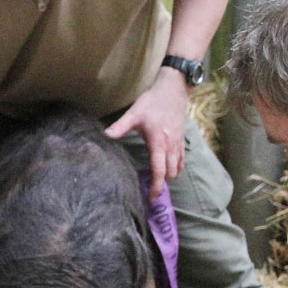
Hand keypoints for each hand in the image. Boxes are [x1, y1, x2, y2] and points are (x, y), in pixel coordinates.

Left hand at [105, 67, 188, 198]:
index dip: (156, 186)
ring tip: (157, 182)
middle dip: (162, 184)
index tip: (151, 198)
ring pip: (178, 168)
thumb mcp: (134, 113)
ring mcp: (179, 144)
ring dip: (169, 177)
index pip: (159, 171)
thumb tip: (105, 135)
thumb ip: (120, 126)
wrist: (173, 89)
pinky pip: (181, 160)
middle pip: (170, 173)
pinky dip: (176, 168)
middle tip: (150, 191)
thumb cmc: (153, 101)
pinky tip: (167, 169)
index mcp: (159, 143)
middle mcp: (171, 146)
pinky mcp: (182, 140)